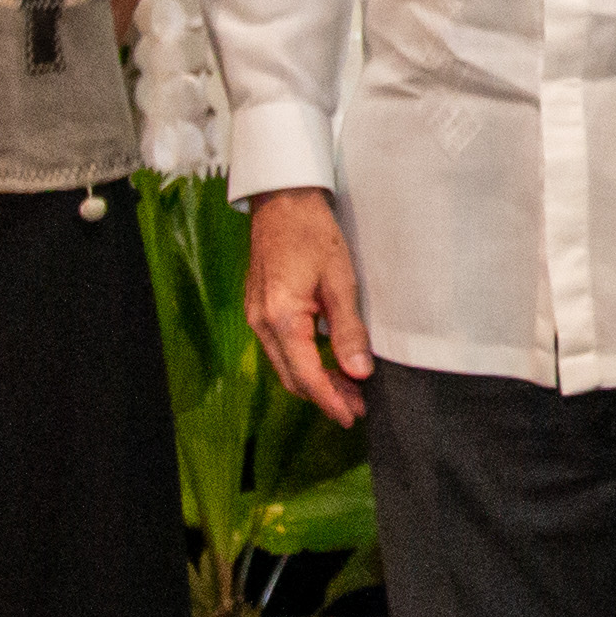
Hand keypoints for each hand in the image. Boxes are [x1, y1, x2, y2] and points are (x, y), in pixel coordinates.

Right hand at [239, 186, 372, 427]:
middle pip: (292, 377)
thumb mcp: (341, 281)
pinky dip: (303, 361)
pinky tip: (328, 361)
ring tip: (349, 388)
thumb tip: (360, 373)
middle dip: (325, 396)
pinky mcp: (259, 308)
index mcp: (280, 318)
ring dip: (315, 380)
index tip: (352, 417)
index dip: (331, 400)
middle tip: (358, 406)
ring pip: (285, 364)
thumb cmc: (313, 233)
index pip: (306, 376)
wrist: (282, 199)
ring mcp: (256, 316)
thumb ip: (349, 331)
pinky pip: (280, 347)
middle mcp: (261, 322)